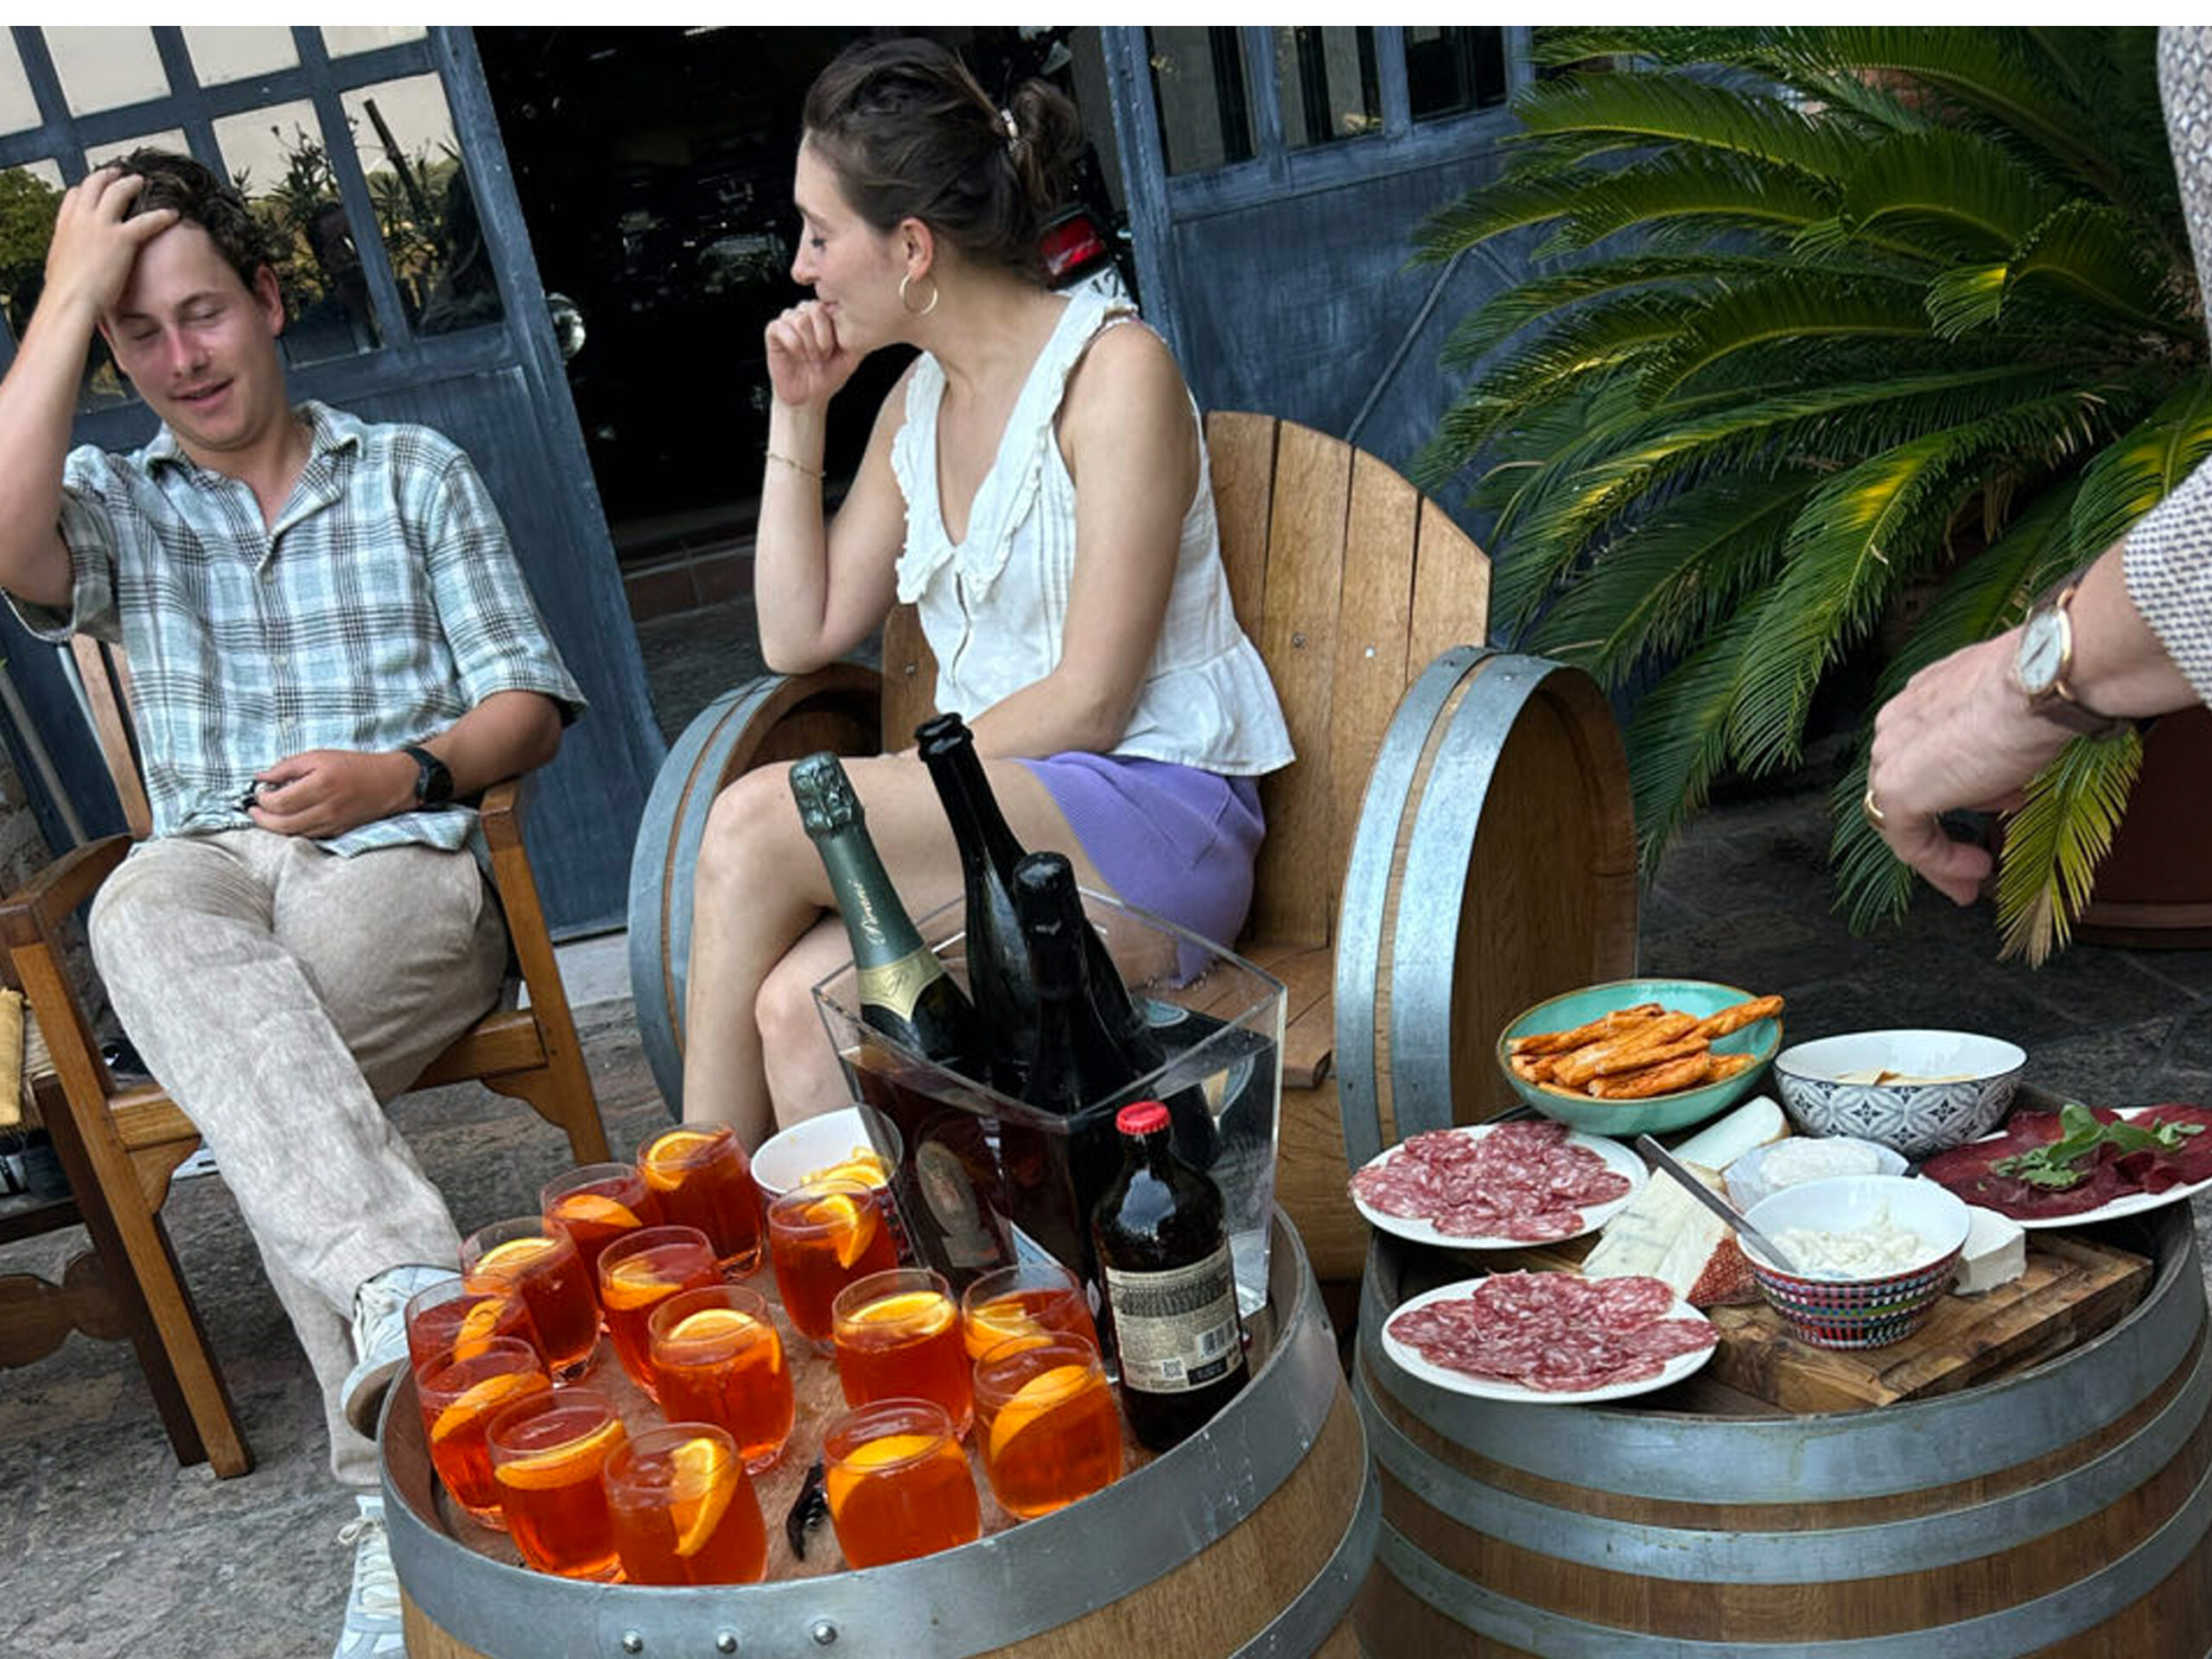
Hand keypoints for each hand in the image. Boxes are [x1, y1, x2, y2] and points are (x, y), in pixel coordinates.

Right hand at [43, 168, 176, 318]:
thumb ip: (69, 257)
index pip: (74, 196)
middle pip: (94, 185)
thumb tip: (71, 265)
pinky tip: (172, 214)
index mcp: (66, 226)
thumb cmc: (66, 292)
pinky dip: (161, 215)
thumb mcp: (60, 266)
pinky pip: (146, 221)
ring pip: (118, 192)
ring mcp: (100, 226)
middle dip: (108, 176)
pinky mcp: (121, 239)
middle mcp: (81, 220)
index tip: (92, 188)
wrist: (71, 300)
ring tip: (142, 181)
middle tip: (119, 172)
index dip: (85, 190)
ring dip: (131, 184)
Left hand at [245, 750, 417, 838]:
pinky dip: (292, 831)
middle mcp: (326, 808)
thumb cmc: (354, 765)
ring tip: (267, 816)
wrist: (390, 783)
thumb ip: (286, 767)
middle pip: (281, 824)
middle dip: (261, 819)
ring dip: (274, 827)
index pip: (278, 802)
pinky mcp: (337, 832)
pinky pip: (307, 836)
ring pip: (292, 834)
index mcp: (320, 785)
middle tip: (254, 810)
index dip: (261, 800)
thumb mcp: (319, 756)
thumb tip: (260, 778)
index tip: (259, 792)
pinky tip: (288, 820)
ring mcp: (332, 823)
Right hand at [764, 300, 861, 409]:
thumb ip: (857, 336)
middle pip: (815, 308)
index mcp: (825, 314)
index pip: (832, 304)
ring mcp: (789, 320)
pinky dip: (794, 345)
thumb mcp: (851, 356)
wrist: (809, 396)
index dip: (836, 329)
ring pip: (800, 319)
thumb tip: (865, 319)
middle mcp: (806, 312)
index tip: (838, 349)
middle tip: (825, 355)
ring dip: (809, 344)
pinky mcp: (773, 331)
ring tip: (812, 358)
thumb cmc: (829, 375)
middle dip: (823, 337)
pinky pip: (781, 327)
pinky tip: (798, 356)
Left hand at [1865, 631, 2071, 904]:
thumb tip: (2005, 783)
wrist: (2044, 682)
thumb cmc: (2042, 689)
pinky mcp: (1897, 789)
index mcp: (1922, 700)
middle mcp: (1897, 723)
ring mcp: (1891, 756)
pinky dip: (1940, 863)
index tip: (1990, 812)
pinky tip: (1974, 870)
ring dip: (1940, 853)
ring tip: (1975, 874)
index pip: (1923, 755)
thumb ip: (1996, 750)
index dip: (1955, 789)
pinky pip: (1910, 840)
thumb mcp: (2014, 722)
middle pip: (1910, 789)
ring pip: (1904, 818)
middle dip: (1943, 826)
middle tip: (1975, 858)